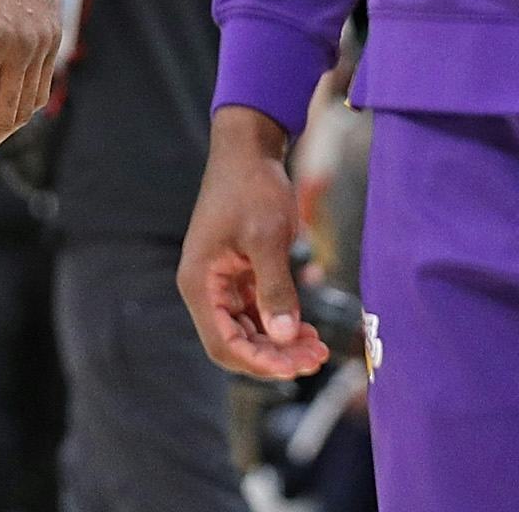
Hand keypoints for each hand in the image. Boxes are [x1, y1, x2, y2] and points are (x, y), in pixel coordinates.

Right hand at [179, 107, 329, 380]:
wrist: (249, 151)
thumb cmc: (252, 187)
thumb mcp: (267, 236)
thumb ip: (275, 287)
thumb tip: (285, 336)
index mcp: (200, 283)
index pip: (224, 343)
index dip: (258, 362)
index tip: (294, 366)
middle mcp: (206, 289)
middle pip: (237, 343)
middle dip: (276, 357)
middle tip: (316, 357)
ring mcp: (222, 285)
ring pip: (250, 332)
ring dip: (282, 344)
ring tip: (319, 348)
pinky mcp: (240, 277)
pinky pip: (258, 314)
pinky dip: (282, 325)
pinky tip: (309, 330)